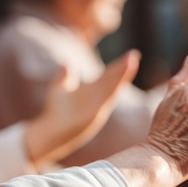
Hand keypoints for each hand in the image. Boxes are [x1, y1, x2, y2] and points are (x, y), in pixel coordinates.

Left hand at [25, 50, 139, 165]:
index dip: (121, 65)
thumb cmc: (57, 112)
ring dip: (122, 77)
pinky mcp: (92, 115)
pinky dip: (111, 92)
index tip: (132, 54)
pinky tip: (117, 84)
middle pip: (113, 80)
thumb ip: (65, 76)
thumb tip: (67, 63)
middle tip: (135, 55)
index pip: (109, 75)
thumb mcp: (60, 89)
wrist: (52, 131)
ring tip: (131, 63)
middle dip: (124, 69)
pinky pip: (104, 101)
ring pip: (112, 89)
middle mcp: (98, 98)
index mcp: (93, 91)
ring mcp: (97, 107)